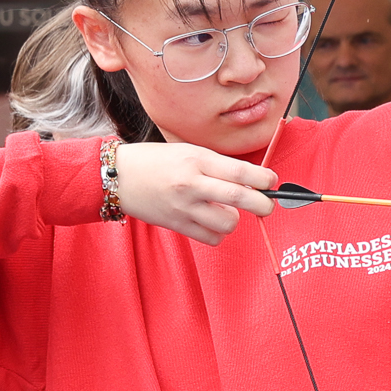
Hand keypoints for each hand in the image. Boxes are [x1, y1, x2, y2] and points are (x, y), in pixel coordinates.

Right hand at [116, 141, 277, 244]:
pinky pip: (211, 237)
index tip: (271, 182)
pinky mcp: (177, 225)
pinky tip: (211, 222)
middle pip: (239, 198)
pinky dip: (218, 233)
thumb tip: (251, 181)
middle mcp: (191, 183)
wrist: (119, 176)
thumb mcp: (188, 152)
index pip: (239, 172)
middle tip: (267, 206)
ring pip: (227, 222)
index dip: (263, 179)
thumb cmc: (156, 161)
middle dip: (262, 204)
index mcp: (197, 160)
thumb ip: (217, 166)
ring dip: (235, 219)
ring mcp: (184, 207)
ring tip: (226, 211)